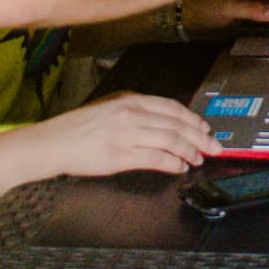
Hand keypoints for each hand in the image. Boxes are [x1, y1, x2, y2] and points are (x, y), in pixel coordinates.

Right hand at [32, 92, 220, 176]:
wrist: (53, 142)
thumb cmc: (78, 129)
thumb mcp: (110, 109)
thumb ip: (135, 113)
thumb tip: (163, 124)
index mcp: (130, 100)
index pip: (171, 107)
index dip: (193, 119)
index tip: (206, 128)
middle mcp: (131, 113)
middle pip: (177, 124)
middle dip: (200, 137)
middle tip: (215, 147)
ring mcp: (127, 134)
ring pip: (171, 140)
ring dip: (190, 151)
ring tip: (199, 159)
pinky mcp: (121, 155)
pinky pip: (156, 158)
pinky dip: (173, 163)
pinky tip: (180, 168)